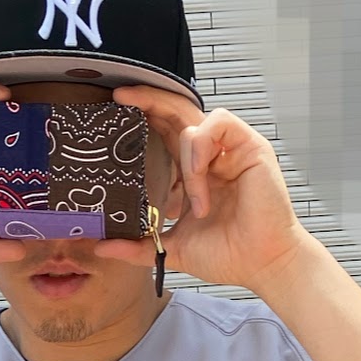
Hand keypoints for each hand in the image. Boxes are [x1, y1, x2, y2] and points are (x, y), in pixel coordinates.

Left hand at [93, 86, 311, 294]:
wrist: (259, 265)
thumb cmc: (226, 254)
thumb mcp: (170, 249)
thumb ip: (137, 246)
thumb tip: (101, 248)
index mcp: (192, 172)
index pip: (163, 131)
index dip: (142, 115)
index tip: (115, 106)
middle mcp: (210, 155)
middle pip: (176, 112)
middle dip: (148, 100)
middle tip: (121, 95)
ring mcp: (230, 150)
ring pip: (193, 124)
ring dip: (185, 162)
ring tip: (196, 205)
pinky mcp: (250, 147)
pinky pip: (216, 126)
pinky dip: (201, 150)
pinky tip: (203, 179)